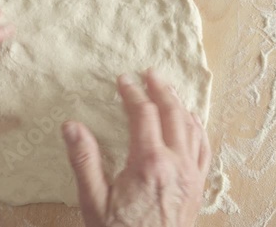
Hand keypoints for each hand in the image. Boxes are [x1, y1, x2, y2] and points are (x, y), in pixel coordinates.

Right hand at [62, 69, 210, 226]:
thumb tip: (71, 126)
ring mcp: (191, 174)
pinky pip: (204, 148)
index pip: (143, 114)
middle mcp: (176, 164)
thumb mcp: (93, 201)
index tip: (123, 80)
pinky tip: (192, 121)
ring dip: (180, 104)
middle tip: (150, 73)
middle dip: (160, 89)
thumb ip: (84, 161)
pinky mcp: (198, 186)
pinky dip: (198, 127)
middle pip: (172, 113)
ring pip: (192, 127)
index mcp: (149, 163)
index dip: (132, 93)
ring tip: (168, 90)